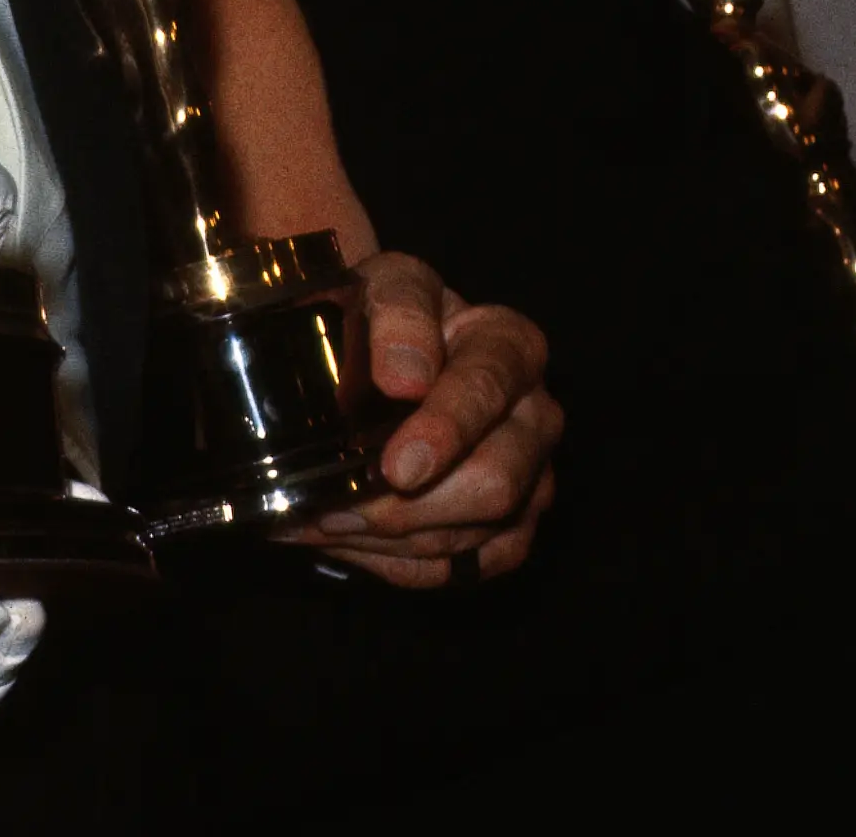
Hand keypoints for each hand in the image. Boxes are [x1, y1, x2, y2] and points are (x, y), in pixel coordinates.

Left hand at [283, 254, 559, 586]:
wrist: (386, 343)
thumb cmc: (389, 311)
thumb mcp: (389, 284)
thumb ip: (401, 315)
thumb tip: (406, 380)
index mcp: (512, 346)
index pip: (488, 391)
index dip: (444, 433)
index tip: (396, 466)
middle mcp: (536, 418)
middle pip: (495, 483)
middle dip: (412, 506)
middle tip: (336, 506)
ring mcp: (530, 480)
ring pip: (474, 536)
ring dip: (393, 539)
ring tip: (320, 522)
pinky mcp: (509, 530)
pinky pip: (463, 571)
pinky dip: (400, 566)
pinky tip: (349, 543)